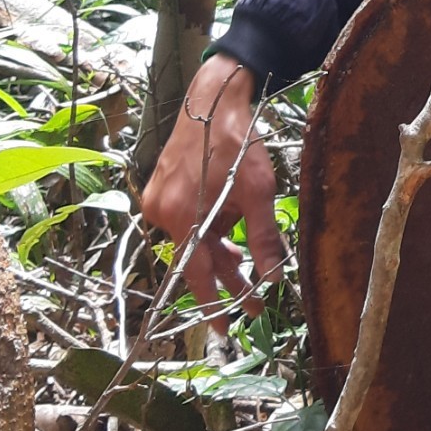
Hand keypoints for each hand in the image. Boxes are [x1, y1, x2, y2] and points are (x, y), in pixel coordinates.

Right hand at [138, 55, 287, 306]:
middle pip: (198, 259)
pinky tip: (228, 231)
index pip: (198, 275)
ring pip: (194, 241)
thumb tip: (273, 277)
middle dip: (226, 281)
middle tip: (251, 306)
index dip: (213, 304)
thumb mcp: (258, 191)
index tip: (225, 330)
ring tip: (244, 271)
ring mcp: (158, 201)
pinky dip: (208, 231)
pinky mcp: (160, 191)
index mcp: (183, 216)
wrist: (211, 100)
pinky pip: (187, 223)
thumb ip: (263, 237)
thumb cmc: (236, 142)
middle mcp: (163, 213)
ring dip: (220, 254)